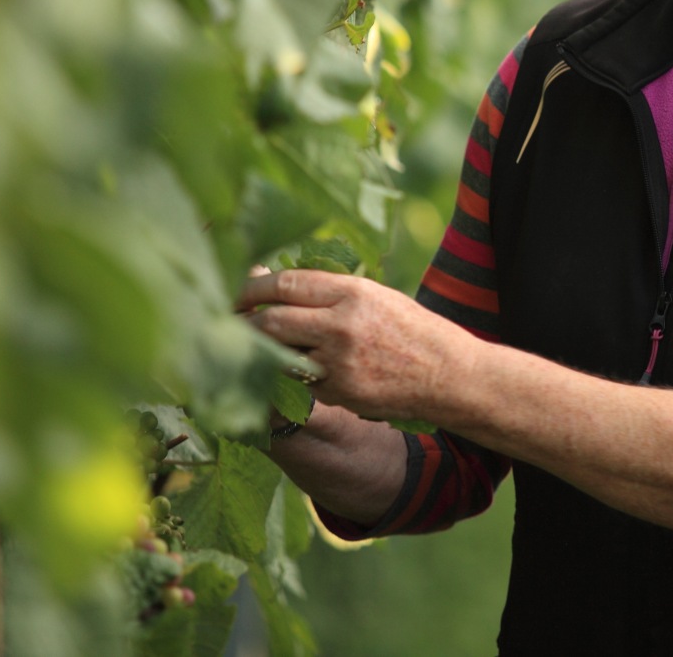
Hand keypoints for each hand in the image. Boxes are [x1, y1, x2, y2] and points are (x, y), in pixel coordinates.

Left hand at [237, 270, 469, 423]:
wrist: (447, 373)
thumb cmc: (409, 328)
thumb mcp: (373, 297)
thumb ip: (325, 291)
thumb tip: (268, 279)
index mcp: (353, 292)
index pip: (286, 285)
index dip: (251, 289)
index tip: (230, 292)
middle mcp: (343, 325)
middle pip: (273, 321)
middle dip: (244, 323)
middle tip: (226, 324)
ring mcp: (340, 362)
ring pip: (280, 356)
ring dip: (258, 353)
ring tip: (243, 348)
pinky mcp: (340, 393)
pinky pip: (299, 382)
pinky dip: (286, 376)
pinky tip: (281, 372)